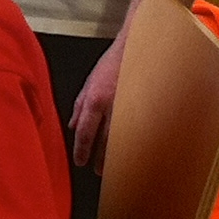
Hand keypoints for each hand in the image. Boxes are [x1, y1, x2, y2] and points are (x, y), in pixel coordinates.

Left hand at [69, 35, 124, 171]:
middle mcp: (112, 106)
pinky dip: (133, 141)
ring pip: (122, 139)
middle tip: (98, 171)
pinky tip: (132, 149)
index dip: (82, 150)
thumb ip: (80, 105)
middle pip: (105, 141)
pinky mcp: (145, 107)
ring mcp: (130, 108)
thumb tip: (73, 126)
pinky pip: (137, 129)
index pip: (85, 132)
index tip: (80, 161)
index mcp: (95, 100)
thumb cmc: (113, 63)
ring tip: (115, 166)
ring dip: (117, 154)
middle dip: (101, 158)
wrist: (137, 47)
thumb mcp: (90, 81)